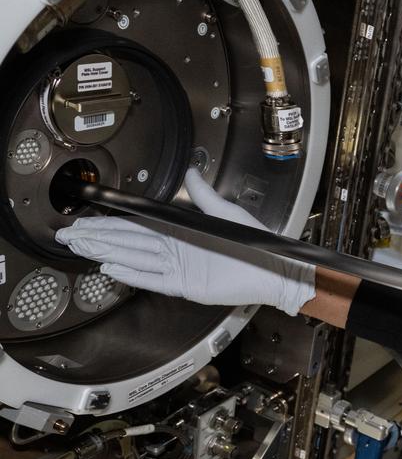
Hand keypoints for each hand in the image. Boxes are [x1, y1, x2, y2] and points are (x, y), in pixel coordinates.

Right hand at [55, 168, 315, 315]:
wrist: (275, 270)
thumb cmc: (257, 244)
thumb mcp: (227, 212)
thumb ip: (204, 195)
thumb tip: (191, 173)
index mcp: (182, 232)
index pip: (138, 226)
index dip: (112, 222)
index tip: (89, 219)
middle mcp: (175, 250)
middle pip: (128, 242)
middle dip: (98, 237)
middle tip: (69, 235)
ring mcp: (178, 269)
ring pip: (134, 259)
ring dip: (107, 252)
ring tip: (80, 248)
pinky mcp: (186, 286)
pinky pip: (154, 279)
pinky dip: (132, 273)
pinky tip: (111, 267)